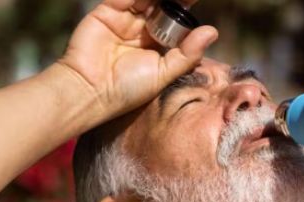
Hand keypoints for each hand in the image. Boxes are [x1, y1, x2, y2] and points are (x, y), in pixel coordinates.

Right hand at [59, 0, 217, 119]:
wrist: (90, 90)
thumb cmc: (127, 90)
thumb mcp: (164, 74)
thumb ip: (187, 53)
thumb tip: (212, 31)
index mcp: (158, 43)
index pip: (176, 19)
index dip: (186, 6)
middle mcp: (142, 28)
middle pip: (163, 3)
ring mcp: (125, 18)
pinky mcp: (107, 10)